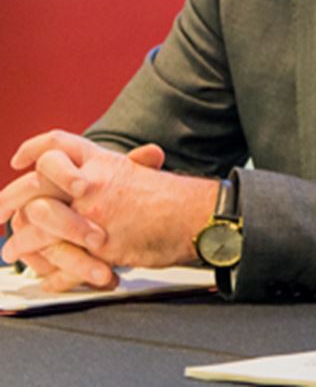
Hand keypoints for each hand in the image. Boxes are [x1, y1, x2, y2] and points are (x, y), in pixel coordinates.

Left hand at [1, 132, 213, 285]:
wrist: (195, 216)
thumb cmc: (173, 197)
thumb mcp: (142, 173)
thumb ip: (124, 167)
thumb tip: (129, 158)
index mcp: (103, 160)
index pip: (59, 143)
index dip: (34, 148)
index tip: (18, 160)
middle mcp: (93, 181)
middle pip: (35, 181)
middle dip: (7, 199)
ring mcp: (93, 212)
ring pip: (36, 221)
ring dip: (19, 240)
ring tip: (12, 251)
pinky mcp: (97, 244)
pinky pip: (56, 257)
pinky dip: (45, 269)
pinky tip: (40, 273)